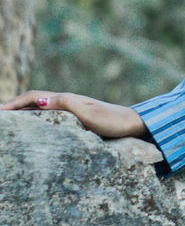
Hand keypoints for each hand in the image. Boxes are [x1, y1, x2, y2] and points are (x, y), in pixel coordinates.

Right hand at [0, 90, 150, 139]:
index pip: (33, 97)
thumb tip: (39, 100)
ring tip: (9, 121)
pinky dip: (35, 119)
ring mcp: (71, 110)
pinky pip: (49, 117)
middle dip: (14, 106)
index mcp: (65, 99)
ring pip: (40, 108)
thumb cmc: (111, 120)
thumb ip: (65, 105)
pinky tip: (33, 128)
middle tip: (0, 116)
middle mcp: (66, 102)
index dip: (14, 103)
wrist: (131, 123)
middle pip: (33, 100)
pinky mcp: (77, 119)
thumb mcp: (87, 113)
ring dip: (23, 112)